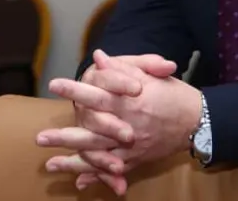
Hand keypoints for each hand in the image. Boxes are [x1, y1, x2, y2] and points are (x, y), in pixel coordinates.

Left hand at [36, 50, 201, 194]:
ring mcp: (132, 145)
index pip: (97, 93)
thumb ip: (123, 67)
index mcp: (131, 100)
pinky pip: (113, 169)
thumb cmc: (173, 93)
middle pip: (91, 130)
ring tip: (49, 163)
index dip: (75, 89)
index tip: (54, 84)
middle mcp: (128, 124)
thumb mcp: (152, 73)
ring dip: (73, 160)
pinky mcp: (137, 158)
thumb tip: (99, 57)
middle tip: (40, 137)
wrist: (197, 120)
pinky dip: (96, 176)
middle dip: (64, 135)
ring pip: (98, 155)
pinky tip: (78, 180)